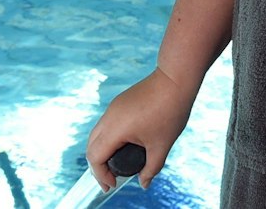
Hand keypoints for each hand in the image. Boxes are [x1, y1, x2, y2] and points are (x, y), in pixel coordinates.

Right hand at [85, 67, 196, 190]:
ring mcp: (112, 108)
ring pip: (96, 135)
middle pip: (91, 147)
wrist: (175, 80)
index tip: (113, 185)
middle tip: (111, 180)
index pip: (95, 157)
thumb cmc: (169, 112)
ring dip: (101, 152)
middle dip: (97, 167)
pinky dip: (107, 140)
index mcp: (115, 129)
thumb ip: (151, 168)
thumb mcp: (161, 146)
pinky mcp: (119, 103)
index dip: (101, 175)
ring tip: (115, 166)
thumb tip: (143, 183)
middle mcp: (109, 118)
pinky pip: (105, 125)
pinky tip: (120, 147)